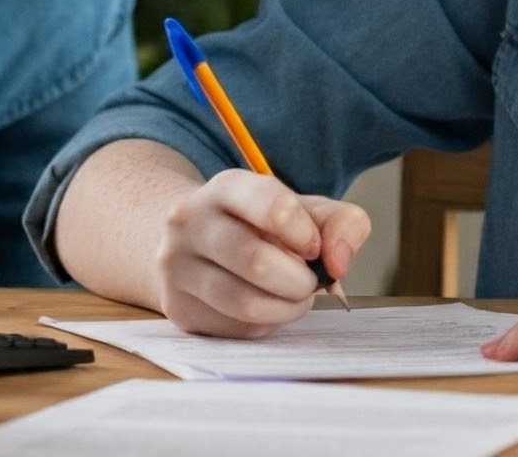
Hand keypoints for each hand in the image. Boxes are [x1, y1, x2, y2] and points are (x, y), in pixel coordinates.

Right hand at [154, 169, 370, 337]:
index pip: (272, 207)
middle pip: (256, 261)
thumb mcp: (301, 208)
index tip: (314, 247)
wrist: (193, 239)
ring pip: (245, 303)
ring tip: (294, 297)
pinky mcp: (179, 309)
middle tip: (309, 282)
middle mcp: (191, 222)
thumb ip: (340, 223)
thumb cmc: (258, 224)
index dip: (305, 234)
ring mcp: (178, 268)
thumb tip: (338, 264)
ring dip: (285, 308)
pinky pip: (234, 329)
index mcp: (226, 187)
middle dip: (298, 281)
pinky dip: (264, 324)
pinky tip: (265, 307)